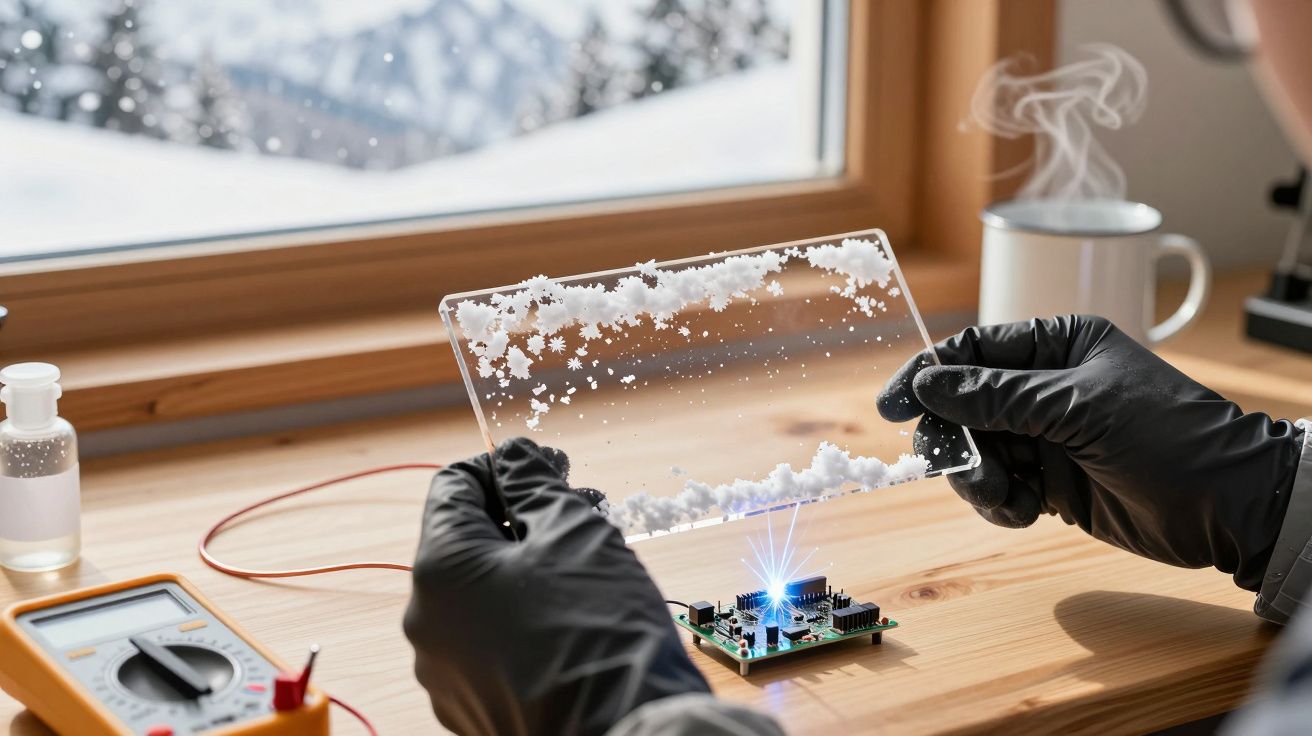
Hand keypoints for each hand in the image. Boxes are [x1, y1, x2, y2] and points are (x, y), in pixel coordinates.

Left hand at [403, 437, 708, 735]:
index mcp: (440, 569)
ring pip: (478, 594)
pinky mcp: (471, 704)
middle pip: (465, 541)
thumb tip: (516, 455)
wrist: (625, 728)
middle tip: (578, 506)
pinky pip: (487, 641)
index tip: (544, 464)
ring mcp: (445, 671)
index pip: (452, 485)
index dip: (501, 464)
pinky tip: (573, 611)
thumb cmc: (600, 629)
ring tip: (586, 559)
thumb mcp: (573, 531)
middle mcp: (426, 622)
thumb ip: (535, 482)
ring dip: (525, 565)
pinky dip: (521, 615)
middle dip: (521, 515)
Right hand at [876, 315, 1302, 589]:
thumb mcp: (1077, 407)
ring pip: (976, 452)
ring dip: (976, 479)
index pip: (974, 351)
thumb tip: (927, 385)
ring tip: (1004, 496)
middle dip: (955, 439)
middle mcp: (1047, 386)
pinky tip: (1025, 513)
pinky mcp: (1050, 482)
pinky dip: (999, 504)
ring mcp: (1047, 436)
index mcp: (1059, 344)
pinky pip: (998, 489)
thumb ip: (996, 397)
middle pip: (964, 406)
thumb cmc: (1168, 436)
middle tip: (957, 467)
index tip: (893, 406)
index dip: (928, 375)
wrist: (1229, 507)